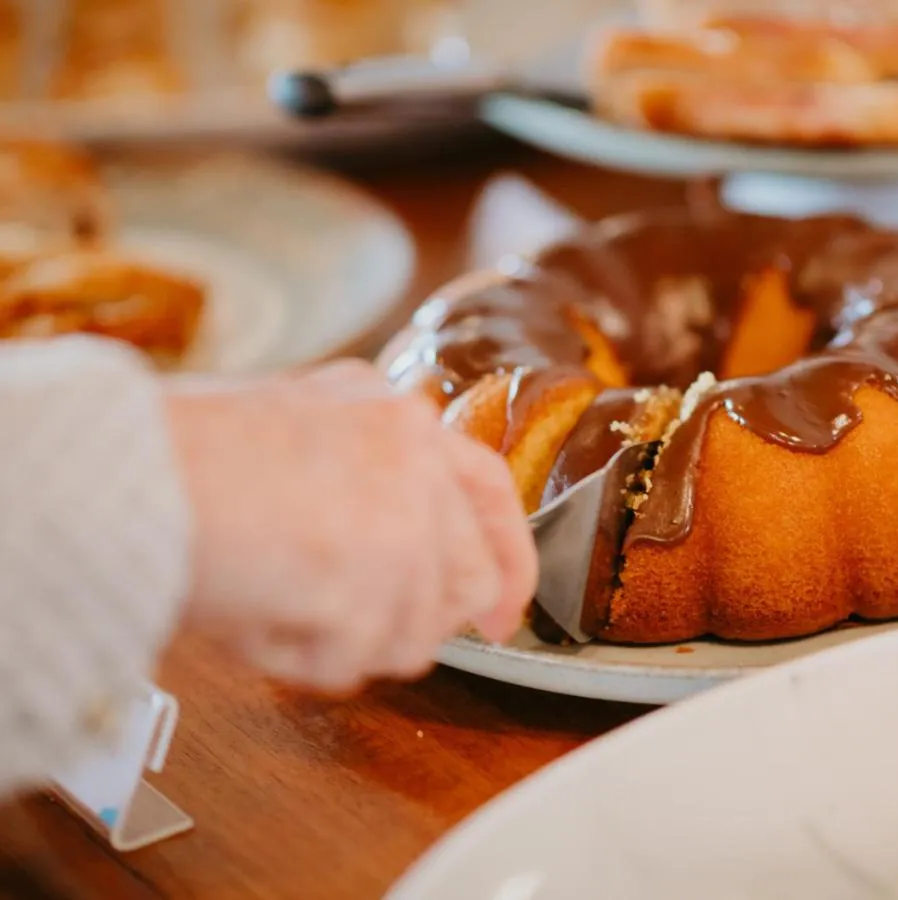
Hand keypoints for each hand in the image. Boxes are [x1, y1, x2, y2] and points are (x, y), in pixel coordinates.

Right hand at [164, 359, 536, 693]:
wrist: (130, 473)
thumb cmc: (184, 457)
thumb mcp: (296, 435)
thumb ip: (365, 482)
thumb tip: (403, 562)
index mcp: (397, 416)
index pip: (491, 491)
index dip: (508, 560)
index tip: (506, 612)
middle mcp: (418, 460)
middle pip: (469, 580)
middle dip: (418, 621)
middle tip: (359, 632)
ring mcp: (407, 522)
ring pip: (419, 633)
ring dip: (349, 641)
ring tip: (276, 600)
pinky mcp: (379, 583)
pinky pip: (354, 663)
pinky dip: (302, 660)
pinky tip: (256, 614)